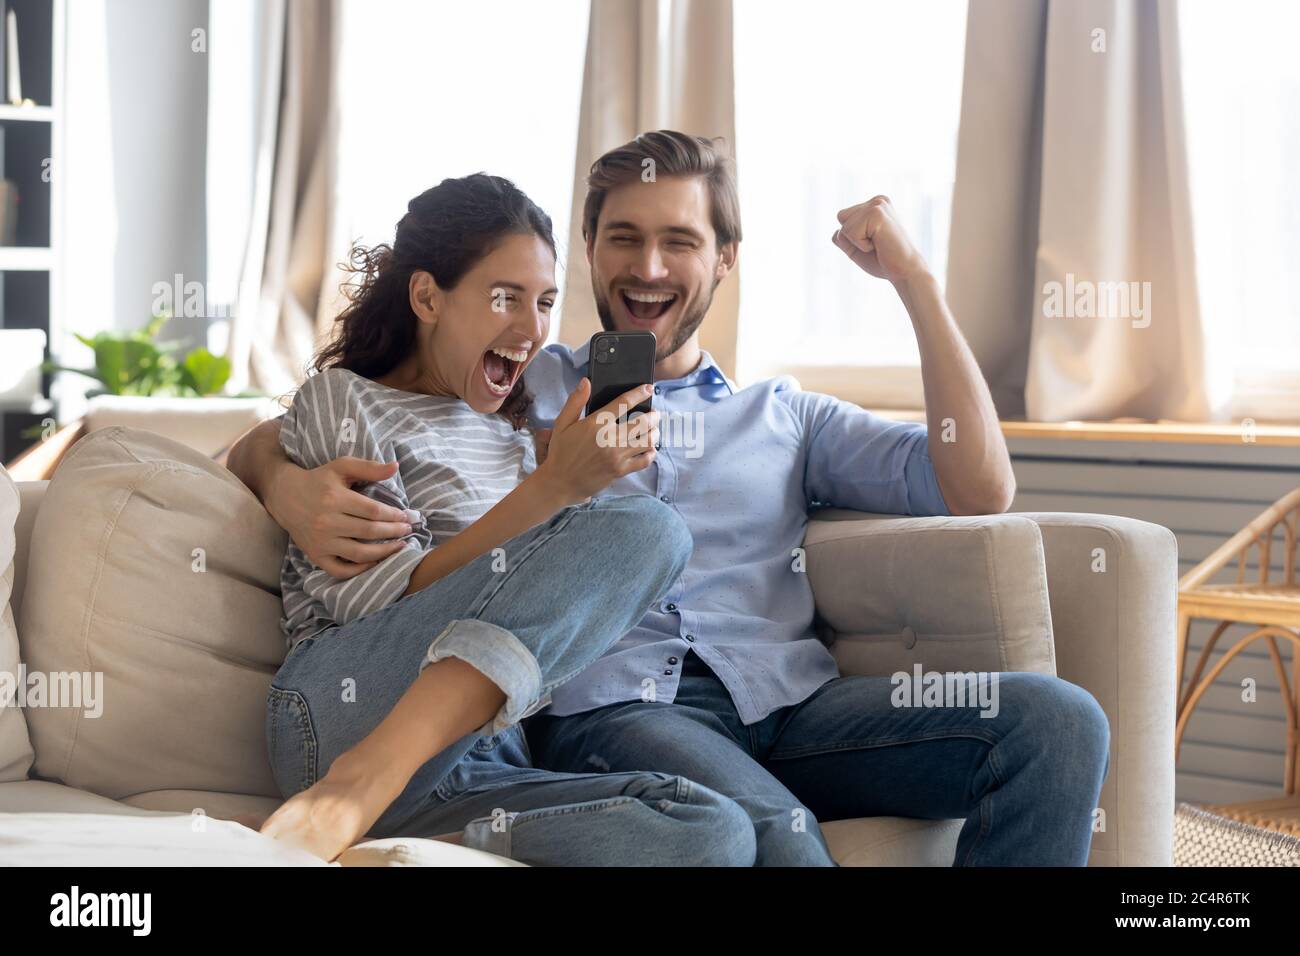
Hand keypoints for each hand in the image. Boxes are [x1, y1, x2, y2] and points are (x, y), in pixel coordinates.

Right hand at [266, 457, 413, 578]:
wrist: (285, 495)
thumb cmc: (318, 479)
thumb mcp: (341, 467)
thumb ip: (369, 467)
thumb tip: (395, 466)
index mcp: (335, 498)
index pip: (373, 511)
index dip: (393, 515)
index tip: (405, 516)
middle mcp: (327, 522)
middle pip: (370, 532)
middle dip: (394, 532)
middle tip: (407, 530)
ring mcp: (321, 541)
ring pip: (360, 553)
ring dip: (384, 552)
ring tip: (399, 546)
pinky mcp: (316, 555)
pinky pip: (341, 570)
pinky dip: (360, 570)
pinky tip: (375, 562)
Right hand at [533, 378, 658, 504]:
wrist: (560, 482)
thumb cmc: (561, 451)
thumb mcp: (562, 423)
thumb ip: (575, 401)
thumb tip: (586, 382)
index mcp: (596, 423)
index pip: (623, 403)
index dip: (639, 393)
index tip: (648, 388)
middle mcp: (609, 438)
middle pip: (643, 422)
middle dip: (653, 415)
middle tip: (654, 413)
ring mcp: (617, 455)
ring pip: (648, 440)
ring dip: (655, 433)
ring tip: (654, 429)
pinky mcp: (621, 470)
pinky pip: (644, 460)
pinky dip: (651, 453)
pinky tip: (649, 449)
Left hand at [831, 195, 928, 284]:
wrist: (904, 271)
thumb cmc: (883, 262)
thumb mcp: (857, 249)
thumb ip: (844, 240)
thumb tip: (835, 233)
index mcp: (875, 205)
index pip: (843, 217)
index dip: (851, 237)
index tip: (874, 243)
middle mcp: (878, 200)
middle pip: (841, 217)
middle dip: (851, 237)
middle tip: (876, 244)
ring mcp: (878, 204)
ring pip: (844, 226)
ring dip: (857, 242)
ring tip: (879, 244)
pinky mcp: (876, 212)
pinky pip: (850, 232)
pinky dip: (861, 245)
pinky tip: (880, 244)